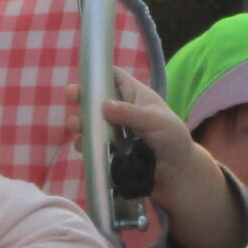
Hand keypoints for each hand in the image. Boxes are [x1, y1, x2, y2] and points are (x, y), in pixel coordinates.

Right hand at [69, 73, 208, 197]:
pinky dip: (86, 145)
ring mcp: (116, 131)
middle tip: (70, 98)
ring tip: (76, 127)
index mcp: (136, 96)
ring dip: (81, 122)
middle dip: (82, 97)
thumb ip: (131, 114)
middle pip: (97, 99)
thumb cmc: (173, 140)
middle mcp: (123, 110)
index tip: (82, 74)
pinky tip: (84, 147)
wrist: (178, 174)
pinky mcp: (112, 150)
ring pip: (92, 122)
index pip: (115, 77)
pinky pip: (94, 144)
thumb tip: (104, 106)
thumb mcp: (156, 121)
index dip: (99, 73)